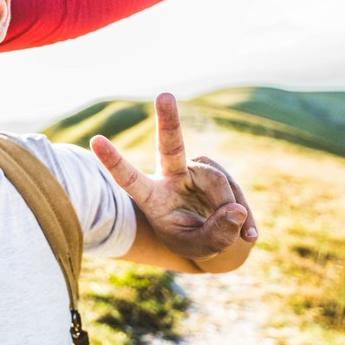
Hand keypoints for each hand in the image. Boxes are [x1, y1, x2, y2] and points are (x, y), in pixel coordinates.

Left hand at [90, 93, 257, 262]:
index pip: (130, 179)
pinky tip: (249, 234)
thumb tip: (236, 210)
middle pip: (170, 146)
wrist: (212, 238)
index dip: (114, 161)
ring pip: (218, 182)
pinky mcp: (214, 170)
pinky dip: (244, 214)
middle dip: (168, 120)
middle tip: (165, 95)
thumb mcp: (198, 248)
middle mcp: (171, 176)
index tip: (95, 140)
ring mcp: (194, 170)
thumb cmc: (193, 242)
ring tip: (236, 237)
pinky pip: (234, 189)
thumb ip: (215, 235)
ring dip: (230, 211)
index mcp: (152, 197)